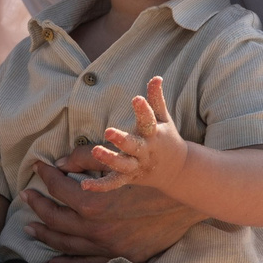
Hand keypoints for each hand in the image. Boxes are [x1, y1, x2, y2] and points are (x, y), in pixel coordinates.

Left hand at [22, 146, 203, 262]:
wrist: (187, 199)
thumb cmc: (152, 176)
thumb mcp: (119, 163)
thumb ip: (86, 159)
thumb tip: (60, 163)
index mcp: (92, 203)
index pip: (57, 187)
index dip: (44, 175)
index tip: (38, 166)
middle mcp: (95, 229)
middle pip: (54, 218)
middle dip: (37, 205)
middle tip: (26, 195)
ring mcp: (107, 247)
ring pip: (65, 244)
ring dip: (44, 235)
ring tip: (30, 228)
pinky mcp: (121, 257)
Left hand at [85, 76, 188, 193]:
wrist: (178, 171)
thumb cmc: (166, 138)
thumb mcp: (164, 118)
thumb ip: (156, 99)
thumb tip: (156, 76)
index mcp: (154, 134)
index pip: (149, 121)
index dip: (143, 109)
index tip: (136, 98)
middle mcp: (146, 151)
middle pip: (134, 146)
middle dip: (122, 140)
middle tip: (108, 131)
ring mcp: (138, 166)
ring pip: (123, 165)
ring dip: (109, 160)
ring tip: (95, 151)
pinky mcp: (130, 178)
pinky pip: (114, 183)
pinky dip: (100, 186)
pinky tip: (85, 185)